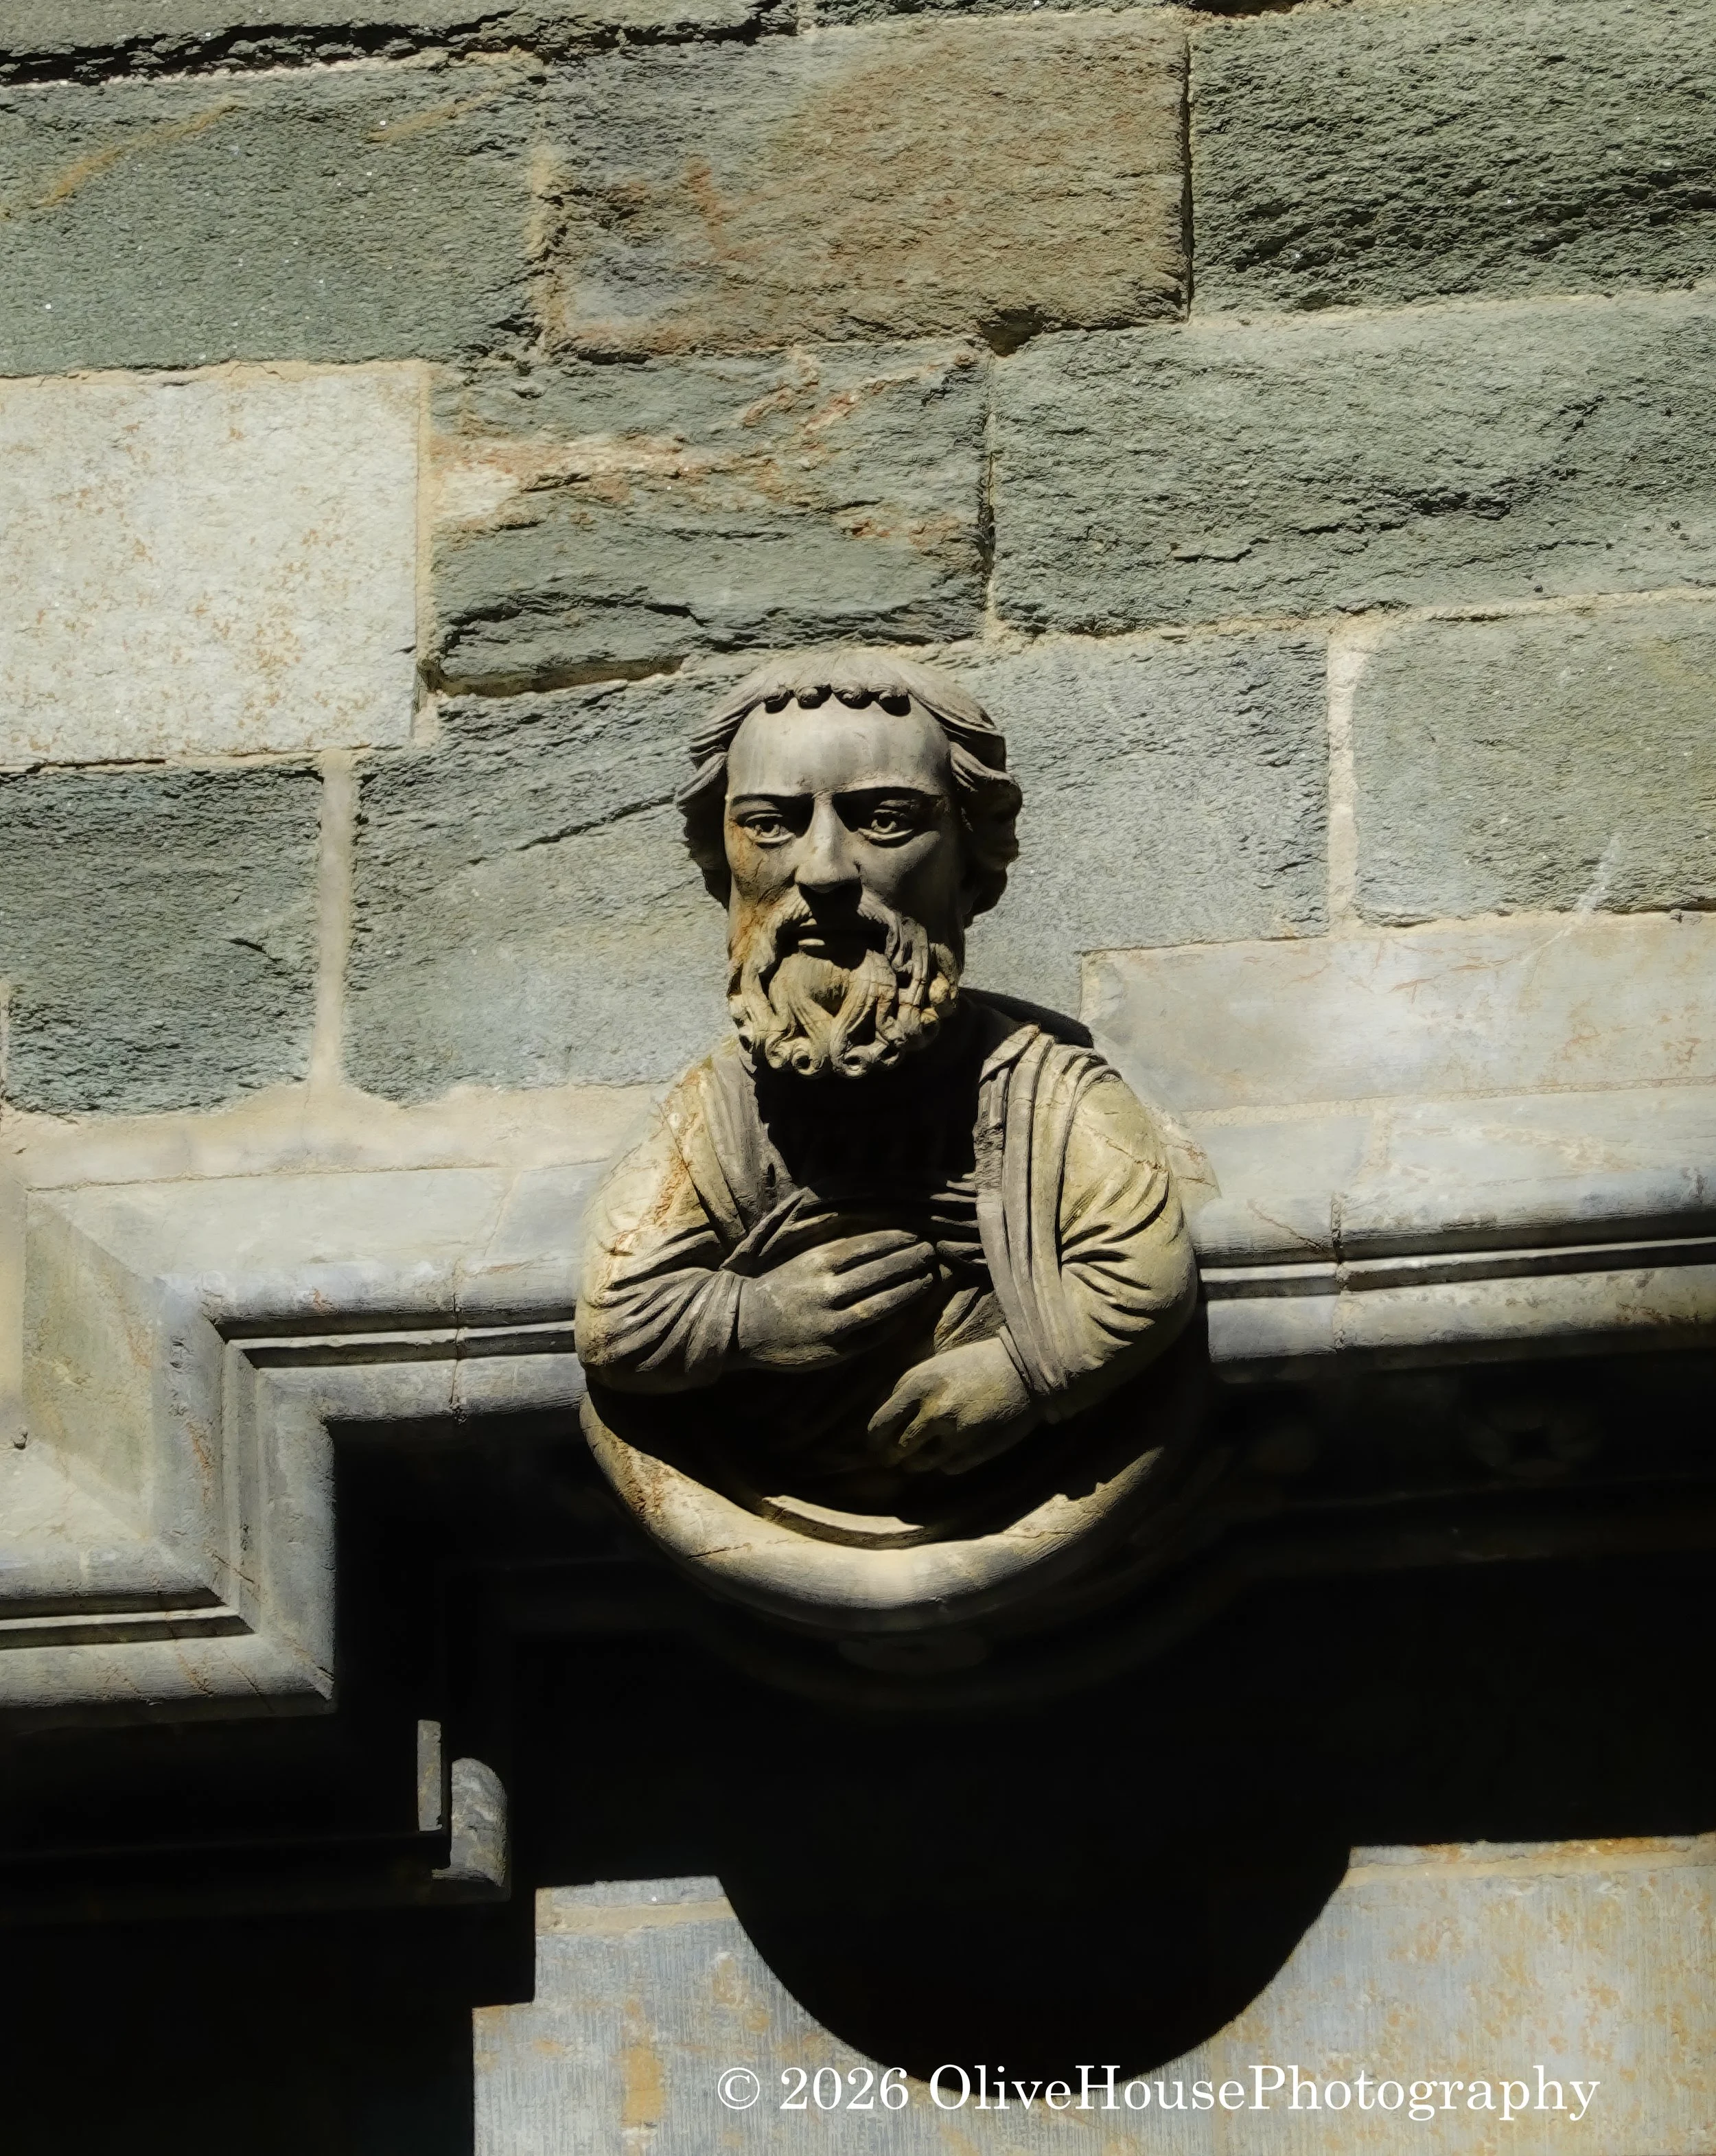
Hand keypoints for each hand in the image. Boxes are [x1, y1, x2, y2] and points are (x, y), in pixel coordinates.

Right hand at [734, 1230, 936, 1370]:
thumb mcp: (802, 1258)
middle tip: (930, 1252)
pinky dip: (892, 1322)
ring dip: (909, 1289)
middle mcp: (826, 1290)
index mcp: (818, 1262)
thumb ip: (835, 1248)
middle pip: (880, 1272)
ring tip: (928, 1278)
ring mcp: (831, 1322)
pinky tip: (907, 1312)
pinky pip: (871, 1335)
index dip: (897, 1240)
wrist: (744, 1324)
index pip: (868, 1246)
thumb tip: (879, 1236)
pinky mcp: (832, 1349)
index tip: (916, 1235)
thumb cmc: (780, 1286)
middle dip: (910, 1260)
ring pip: (881, 1303)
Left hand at [867, 1338, 1039, 1475]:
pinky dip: (945, 1463)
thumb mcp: (935, 1367)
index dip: (874, 1441)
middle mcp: (933, 1411)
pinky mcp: (975, 1451)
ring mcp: (955, 1434)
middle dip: (892, 1457)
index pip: (880, 1425)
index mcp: (918, 1384)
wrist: (1026, 1370)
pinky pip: (947, 1468)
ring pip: (920, 1464)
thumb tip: (884, 1422)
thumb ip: (908, 1391)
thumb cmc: (976, 1365)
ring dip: (917, 1463)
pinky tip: (953, 1450)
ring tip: (920, 1457)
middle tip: (893, 1459)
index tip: (876, 1446)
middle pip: (897, 1449)